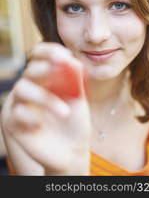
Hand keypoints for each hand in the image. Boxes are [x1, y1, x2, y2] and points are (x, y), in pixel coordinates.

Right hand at [1, 43, 90, 174]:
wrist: (72, 151)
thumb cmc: (75, 122)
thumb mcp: (79, 99)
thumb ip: (75, 80)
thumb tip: (72, 60)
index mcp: (46, 78)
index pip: (40, 56)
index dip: (50, 51)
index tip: (66, 55)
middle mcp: (32, 88)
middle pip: (31, 69)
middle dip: (46, 67)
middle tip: (62, 66)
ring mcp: (22, 105)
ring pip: (23, 88)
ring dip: (45, 97)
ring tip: (65, 112)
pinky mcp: (14, 123)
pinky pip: (17, 113)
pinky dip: (31, 116)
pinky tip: (42, 125)